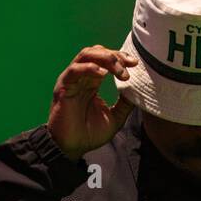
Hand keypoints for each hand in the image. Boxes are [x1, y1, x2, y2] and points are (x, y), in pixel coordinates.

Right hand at [47, 45, 138, 159]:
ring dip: (105, 58)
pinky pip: (74, 70)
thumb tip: (137, 91)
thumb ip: (125, 104)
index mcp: (92, 81)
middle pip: (97, 52)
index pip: (105, 60)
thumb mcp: (115, 117)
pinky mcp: (63, 87)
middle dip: (115, 55)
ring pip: (86, 55)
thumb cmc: (90, 134)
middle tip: (129, 65)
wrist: (72, 147)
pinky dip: (88, 67)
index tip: (135, 64)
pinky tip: (102, 73)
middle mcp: (82, 77)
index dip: (120, 58)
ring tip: (119, 70)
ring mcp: (72, 80)